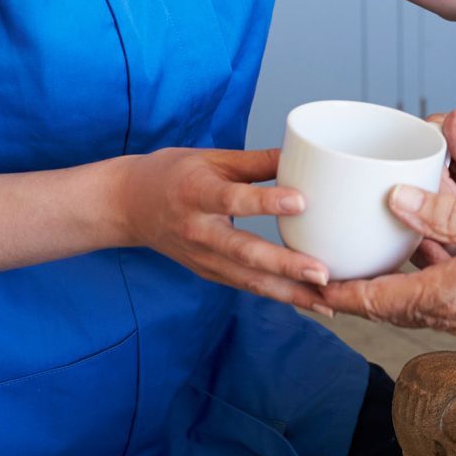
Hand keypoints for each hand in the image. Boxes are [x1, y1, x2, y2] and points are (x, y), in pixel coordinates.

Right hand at [116, 146, 332, 312]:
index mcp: (196, 194)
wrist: (129, 206)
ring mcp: (202, 258)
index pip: (232, 199)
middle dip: (285, 265)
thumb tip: (302, 154)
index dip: (265, 201)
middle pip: (243, 252)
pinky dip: (278, 296)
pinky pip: (246, 286)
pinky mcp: (209, 272)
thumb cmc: (173, 175)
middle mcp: (198, 231)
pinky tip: (309, 301)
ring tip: (326, 299)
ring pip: (248, 279)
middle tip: (322, 272)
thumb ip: (256, 161)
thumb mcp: (211, 158)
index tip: (300, 200)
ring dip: (289, 292)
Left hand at [323, 185, 455, 358]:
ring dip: (387, 286)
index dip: (338, 293)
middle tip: (323, 273)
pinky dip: (421, 279)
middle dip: (355, 291)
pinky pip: (443, 297)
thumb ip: (447, 217)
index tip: (306, 286)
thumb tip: (396, 202)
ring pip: (416, 301)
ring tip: (365, 261)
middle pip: (390, 305)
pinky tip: (425, 256)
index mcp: (451, 296)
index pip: (377, 300)